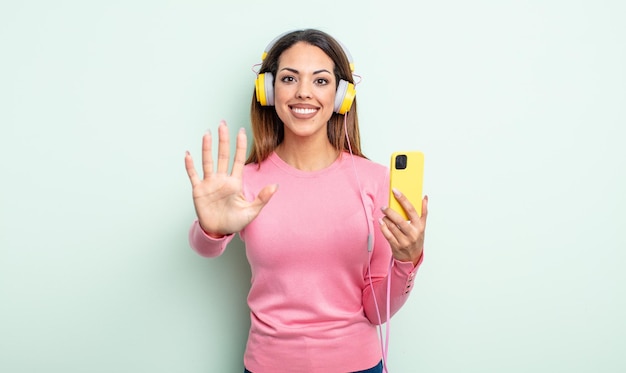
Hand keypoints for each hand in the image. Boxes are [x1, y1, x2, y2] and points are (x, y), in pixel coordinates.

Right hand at [184, 121, 277, 236]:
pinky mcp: (198, 190)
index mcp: (235, 182)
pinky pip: (193, 175)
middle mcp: (222, 179)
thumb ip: (262, 199)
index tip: (242, 131)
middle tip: (223, 124)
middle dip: (223, 140)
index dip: (240, 146)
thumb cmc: (235, 222)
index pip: (238, 160)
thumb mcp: (252, 212)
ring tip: (207, 133)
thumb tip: (275, 186)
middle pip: (223, 155)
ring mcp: (209, 183)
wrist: (218, 231)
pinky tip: (188, 154)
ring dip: (207, 148)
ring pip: (208, 161)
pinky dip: (190, 165)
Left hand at [379, 189, 428, 265]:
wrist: (413, 257)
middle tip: (384, 207)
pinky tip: (381, 222)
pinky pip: (387, 235)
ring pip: (392, 227)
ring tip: (383, 215)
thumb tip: (425, 197)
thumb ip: (423, 212)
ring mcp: (404, 241)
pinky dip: (383, 227)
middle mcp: (413, 234)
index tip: (396, 191)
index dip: (403, 199)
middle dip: (390, 211)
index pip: (411, 209)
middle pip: (400, 219)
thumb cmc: (416, 239)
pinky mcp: (396, 246)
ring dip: (385, 219)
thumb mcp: (422, 226)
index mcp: (420, 226)